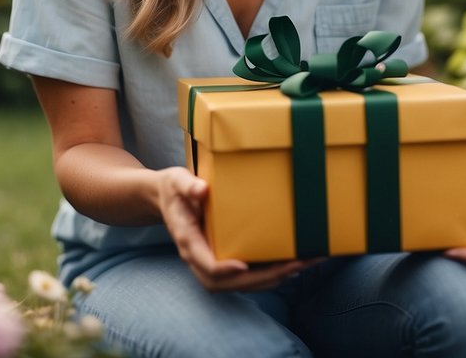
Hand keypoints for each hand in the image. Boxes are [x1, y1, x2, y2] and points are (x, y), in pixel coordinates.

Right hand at [156, 167, 315, 291]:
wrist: (166, 198)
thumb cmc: (174, 188)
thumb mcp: (177, 180)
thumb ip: (187, 185)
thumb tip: (202, 189)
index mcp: (187, 240)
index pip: (206, 265)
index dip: (224, 269)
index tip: (244, 264)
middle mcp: (198, 257)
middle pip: (226, 283)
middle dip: (260, 279)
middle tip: (292, 267)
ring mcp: (209, 261)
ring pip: (236, 284)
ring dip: (269, 280)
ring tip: (300, 266)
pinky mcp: (220, 258)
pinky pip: (242, 276)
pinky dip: (266, 275)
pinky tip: (290, 266)